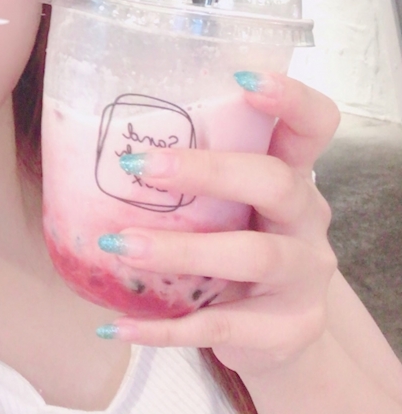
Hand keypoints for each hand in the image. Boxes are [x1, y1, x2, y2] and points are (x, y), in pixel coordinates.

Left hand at [97, 74, 341, 378]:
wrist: (276, 334)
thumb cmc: (237, 246)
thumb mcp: (228, 207)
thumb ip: (190, 179)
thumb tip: (100, 147)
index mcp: (291, 175)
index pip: (312, 126)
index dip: (289, 99)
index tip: (242, 79)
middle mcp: (306, 221)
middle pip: (274, 183)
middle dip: (208, 171)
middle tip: (138, 166)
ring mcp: (303, 278)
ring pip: (250, 256)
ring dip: (179, 250)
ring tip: (118, 245)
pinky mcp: (285, 329)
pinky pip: (220, 327)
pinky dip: (163, 328)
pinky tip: (114, 325)